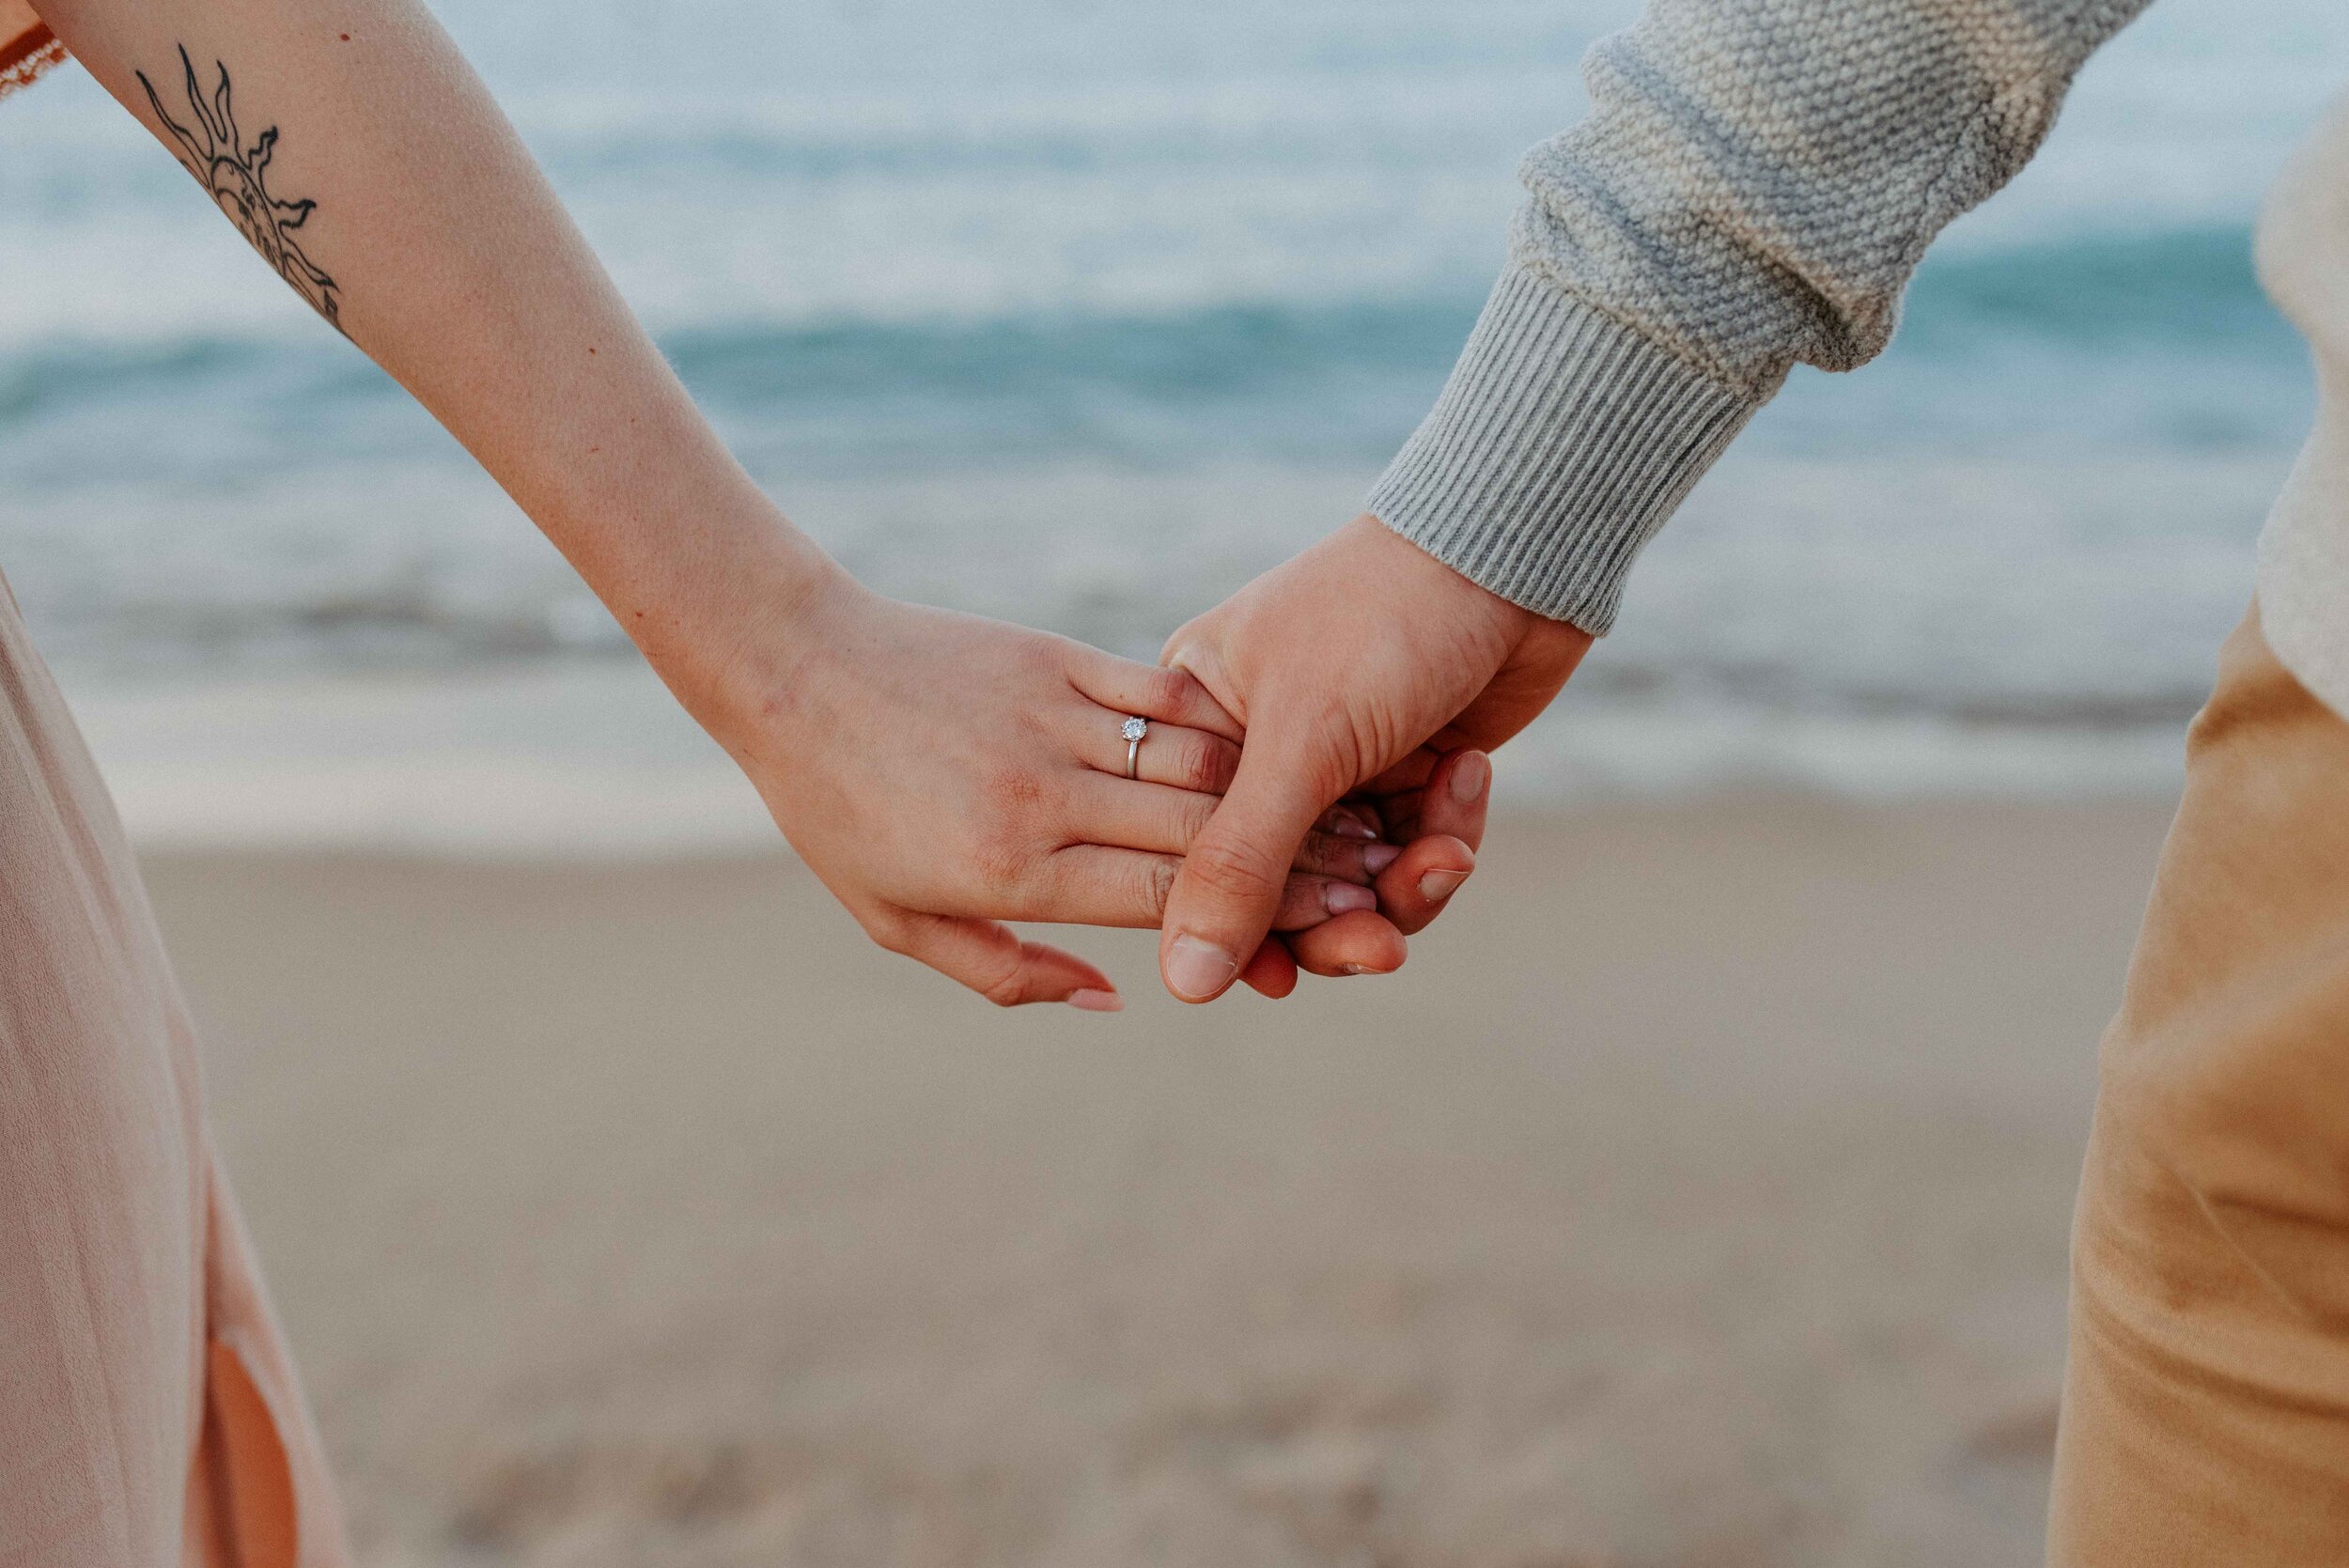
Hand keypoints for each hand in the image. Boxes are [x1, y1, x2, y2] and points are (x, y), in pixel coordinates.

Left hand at [694, 564, 1404, 1008]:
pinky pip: (1159, 693)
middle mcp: (1041, 799)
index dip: (1258, 914)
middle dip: (1295, 858)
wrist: (790, 666)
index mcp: (1009, 872)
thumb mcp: (898, 921)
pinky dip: (1220, 719)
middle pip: (1199, 837)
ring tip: (1343, 808)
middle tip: (1374, 870)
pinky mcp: (1055, 658)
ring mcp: (1051, 721)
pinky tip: (1270, 737)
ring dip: (1275, 790)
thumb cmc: (836, 811)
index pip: (1163, 901)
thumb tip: (1118, 1003)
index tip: (1330, 921)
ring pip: (1194, 763)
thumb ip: (1010, 974)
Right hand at [1155, 514, 1592, 1001]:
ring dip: (1406, 885)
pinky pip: (1411, 852)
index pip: (1190, 860)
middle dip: (1339, 923)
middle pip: (1277, 887)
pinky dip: (1444, 835)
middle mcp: (1255, 751)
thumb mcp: (1303, 746)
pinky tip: (1468, 777)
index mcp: (1195, 725)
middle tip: (1383, 947)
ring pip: (1353, 883)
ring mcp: (1335, 764)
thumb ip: (1239, 866)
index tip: (1280, 978)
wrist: (1511, 549)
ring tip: (1448, 855)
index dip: (1234, 929)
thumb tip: (1184, 987)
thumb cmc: (1382, 620)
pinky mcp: (1404, 771)